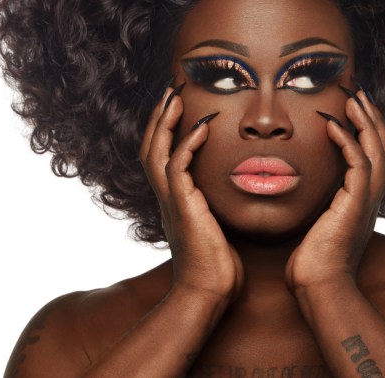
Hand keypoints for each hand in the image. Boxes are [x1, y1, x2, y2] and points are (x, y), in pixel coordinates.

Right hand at [140, 85, 243, 301]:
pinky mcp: (183, 206)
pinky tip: (203, 128)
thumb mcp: (217, 229)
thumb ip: (218, 210)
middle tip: (169, 92)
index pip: (160, 158)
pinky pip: (178, 168)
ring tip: (175, 98)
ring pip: (156, 153)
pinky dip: (187, 145)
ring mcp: (172, 202)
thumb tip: (235, 199)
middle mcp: (166, 199)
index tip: (175, 108)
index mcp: (174, 202)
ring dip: (164, 123)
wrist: (209, 292)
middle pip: (149, 148)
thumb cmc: (218, 267)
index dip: (164, 132)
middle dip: (158, 118)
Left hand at [285, 87, 384, 291]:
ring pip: (378, 151)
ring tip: (352, 99)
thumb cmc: (313, 263)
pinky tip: (331, 124)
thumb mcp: (319, 227)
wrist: (319, 286)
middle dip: (374, 119)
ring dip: (366, 122)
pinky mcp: (355, 204)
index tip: (356, 111)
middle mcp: (372, 200)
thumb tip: (304, 195)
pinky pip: (357, 164)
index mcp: (364, 204)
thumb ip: (320, 208)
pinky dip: (347, 141)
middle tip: (359, 94)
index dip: (370, 133)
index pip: (377, 159)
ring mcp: (367, 202)